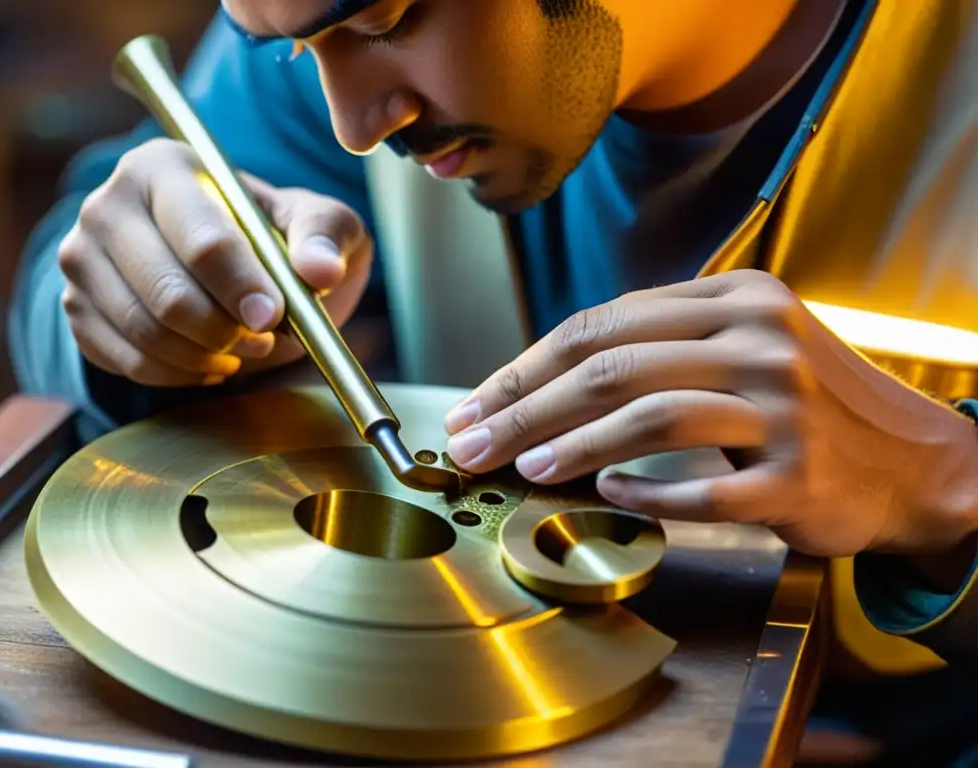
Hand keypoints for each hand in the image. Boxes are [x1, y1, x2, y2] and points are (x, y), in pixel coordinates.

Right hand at [58, 138, 372, 386]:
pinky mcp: (76, 307)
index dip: (243, 287)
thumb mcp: (318, 222)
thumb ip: (324, 235)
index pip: (203, 240)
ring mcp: (82, 257)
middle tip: (265, 337)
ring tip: (245, 348)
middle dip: (227, 330)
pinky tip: (212, 360)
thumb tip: (320, 270)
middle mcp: (108, 204)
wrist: (230, 266)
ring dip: (208, 356)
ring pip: (146, 332)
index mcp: (165, 166)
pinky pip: (128, 362)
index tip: (273, 316)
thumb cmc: (274, 235)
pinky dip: (180, 374)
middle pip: (168, 293)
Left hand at [445, 270, 977, 558]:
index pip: (601, 324)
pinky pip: (701, 489)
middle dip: (524, 407)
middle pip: (610, 367)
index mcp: (735, 297)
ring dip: (571, 446)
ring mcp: (782, 407)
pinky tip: (609, 496)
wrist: (916, 462)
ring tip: (523, 468)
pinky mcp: (797, 475)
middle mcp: (759, 339)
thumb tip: (546, 381)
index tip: (476, 402)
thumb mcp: (745, 344)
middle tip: (472, 442)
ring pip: (648, 418)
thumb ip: (661, 346)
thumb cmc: (809, 404)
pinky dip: (645, 493)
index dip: (526, 366)